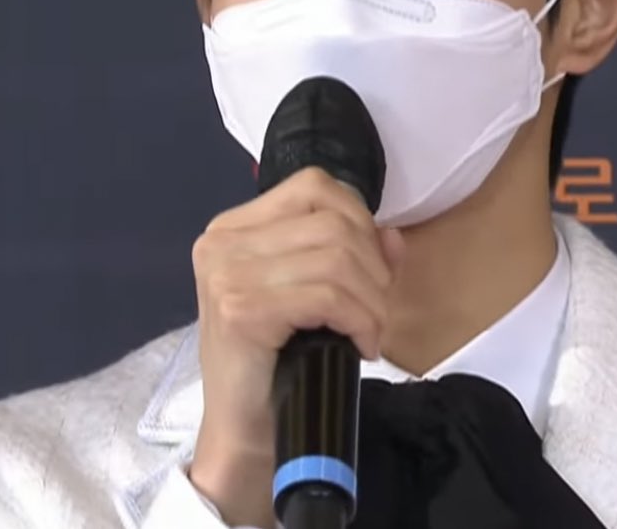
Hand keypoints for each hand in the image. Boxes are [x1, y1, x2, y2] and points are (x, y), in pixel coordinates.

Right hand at [187, 167, 405, 527]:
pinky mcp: (241, 309)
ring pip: (336, 258)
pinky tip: (360, 345)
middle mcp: (223, 240)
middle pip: (332, 222)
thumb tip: (393, 236)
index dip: (360, 219)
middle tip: (376, 310)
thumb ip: (354, 254)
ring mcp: (227, 272)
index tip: (373, 268)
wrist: (243, 431)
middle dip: (373, 267)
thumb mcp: (315, 293)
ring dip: (371, 299)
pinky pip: (327, 296)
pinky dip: (360, 319)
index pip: (314, 186)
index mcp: (235, 226)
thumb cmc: (277, 360)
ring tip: (370, 331)